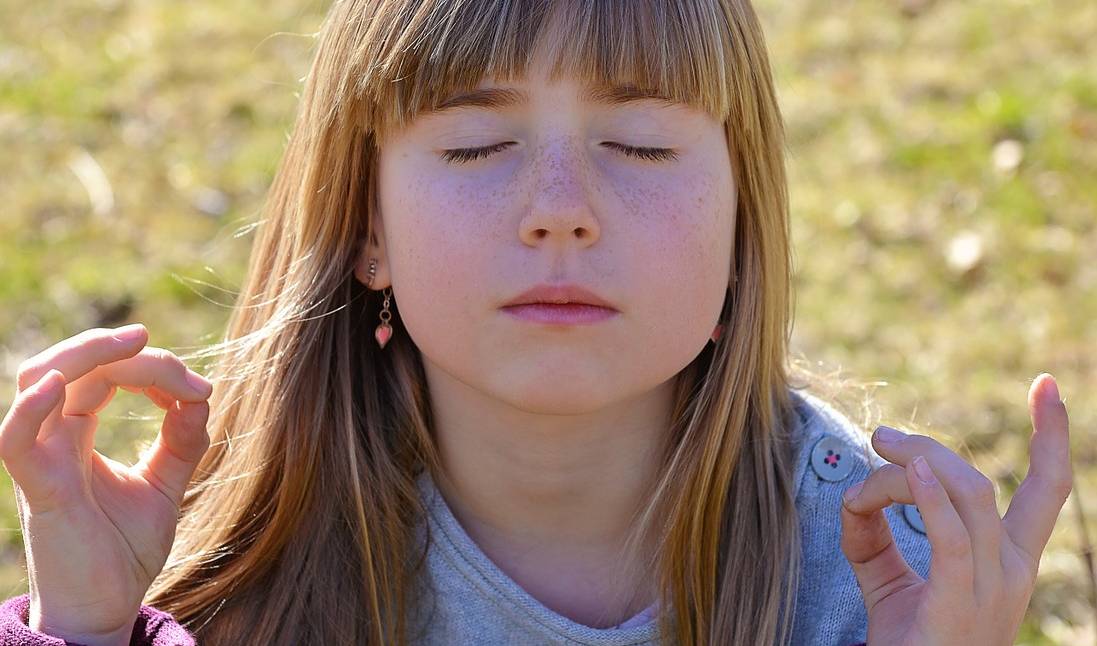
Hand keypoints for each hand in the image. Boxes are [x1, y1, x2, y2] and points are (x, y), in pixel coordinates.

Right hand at [0, 324, 212, 644]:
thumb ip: (181, 441)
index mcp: (79, 434)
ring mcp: (43, 461)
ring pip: (38, 382)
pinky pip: (16, 440)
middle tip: (151, 339)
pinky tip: (58, 385)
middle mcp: (55, 440)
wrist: (106, 608)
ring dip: (82, 354)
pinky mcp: (38, 490)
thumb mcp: (164, 484)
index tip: (200, 388)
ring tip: (128, 344)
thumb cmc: (123, 549)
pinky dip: (30, 409)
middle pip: (68, 366)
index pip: (102, 375)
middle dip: (112, 346)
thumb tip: (201, 395)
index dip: (150, 368)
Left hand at [838, 373, 1071, 645]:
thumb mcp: (888, 579)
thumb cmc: (904, 642)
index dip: (1051, 436)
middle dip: (931, 447)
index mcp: (1007, 563)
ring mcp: (991, 591)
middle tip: (881, 436)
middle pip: (980, 483)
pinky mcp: (958, 606)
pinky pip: (954, 539)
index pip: (1046, 491)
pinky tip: (910, 471)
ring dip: (914, 463)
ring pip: (965, 496)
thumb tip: (851, 494)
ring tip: (877, 449)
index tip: (1046, 385)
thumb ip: (872, 532)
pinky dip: (932, 498)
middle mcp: (1010, 573)